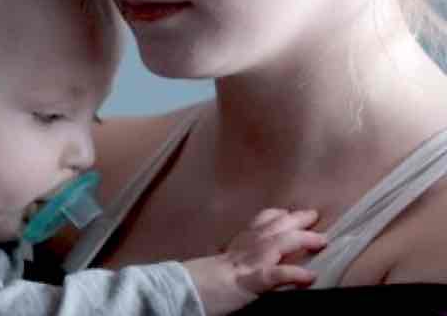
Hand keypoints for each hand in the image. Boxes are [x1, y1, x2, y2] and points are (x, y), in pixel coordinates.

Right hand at [183, 207, 327, 315]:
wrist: (180, 290)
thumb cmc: (196, 283)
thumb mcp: (216, 268)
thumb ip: (231, 262)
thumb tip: (239, 264)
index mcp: (234, 248)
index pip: (257, 225)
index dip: (275, 217)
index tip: (288, 212)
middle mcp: (243, 250)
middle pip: (272, 228)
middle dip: (295, 220)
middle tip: (313, 214)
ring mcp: (247, 263)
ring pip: (277, 244)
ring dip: (300, 239)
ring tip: (322, 240)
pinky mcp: (248, 281)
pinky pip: (274, 275)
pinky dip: (293, 273)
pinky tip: (310, 276)